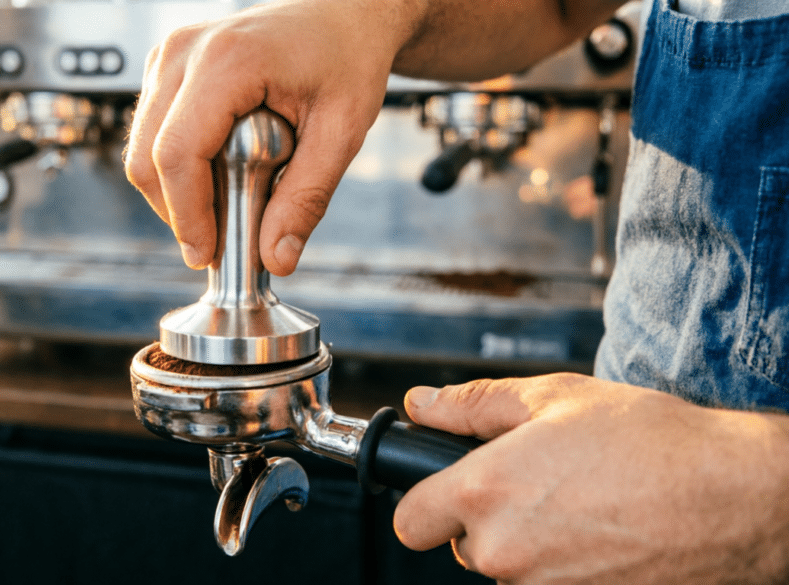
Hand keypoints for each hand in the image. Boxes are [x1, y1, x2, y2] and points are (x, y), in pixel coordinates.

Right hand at [125, 0, 414, 274]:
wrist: (341, 15)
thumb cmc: (346, 59)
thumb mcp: (341, 132)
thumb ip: (306, 198)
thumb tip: (276, 260)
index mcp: (228, 61)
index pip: (178, 153)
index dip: (186, 215)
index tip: (207, 255)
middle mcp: (184, 51)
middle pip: (147, 156)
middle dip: (176, 212)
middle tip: (216, 247)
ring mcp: (169, 54)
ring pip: (141, 148)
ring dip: (175, 192)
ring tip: (224, 209)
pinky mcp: (166, 66)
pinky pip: (151, 132)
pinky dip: (175, 168)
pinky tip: (217, 178)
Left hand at [394, 374, 788, 583]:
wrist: (733, 498)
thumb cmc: (650, 442)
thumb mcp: (552, 397)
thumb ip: (472, 405)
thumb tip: (422, 406)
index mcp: (485, 492)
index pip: (410, 520)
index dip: (424, 499)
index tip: (442, 488)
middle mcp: (504, 552)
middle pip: (462, 543)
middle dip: (486, 516)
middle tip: (537, 481)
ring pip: (507, 567)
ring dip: (527, 542)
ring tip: (579, 502)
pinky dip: (562, 564)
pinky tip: (599, 531)